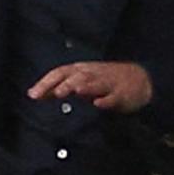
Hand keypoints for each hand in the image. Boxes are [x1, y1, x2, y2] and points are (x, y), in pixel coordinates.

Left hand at [27, 61, 152, 112]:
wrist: (140, 80)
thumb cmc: (105, 81)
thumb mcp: (82, 81)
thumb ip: (60, 87)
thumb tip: (36, 93)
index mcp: (81, 71)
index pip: (61, 72)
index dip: (47, 82)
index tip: (33, 94)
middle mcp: (93, 74)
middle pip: (77, 76)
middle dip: (65, 84)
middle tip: (55, 93)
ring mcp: (108, 83)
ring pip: (95, 83)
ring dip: (85, 87)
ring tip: (74, 91)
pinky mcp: (122, 94)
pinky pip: (114, 97)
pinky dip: (106, 100)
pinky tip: (99, 104)